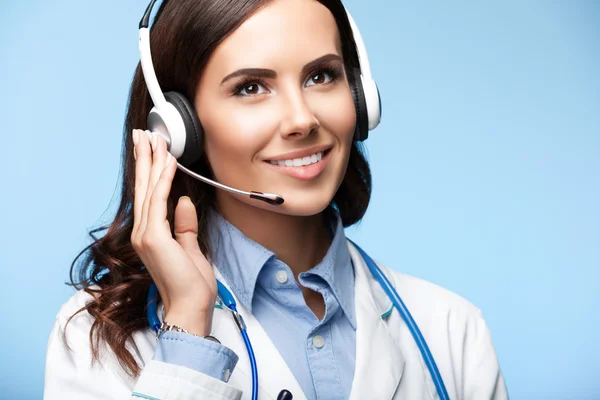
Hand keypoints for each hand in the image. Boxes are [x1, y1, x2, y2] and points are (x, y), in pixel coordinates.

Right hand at [130, 129, 215, 335]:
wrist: (190, 308)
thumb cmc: (191, 284)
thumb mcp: (190, 248)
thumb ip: (185, 225)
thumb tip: (183, 202)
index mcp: (150, 235)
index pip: (148, 196)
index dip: (148, 170)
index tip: (150, 149)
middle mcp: (143, 233)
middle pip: (143, 187)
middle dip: (144, 158)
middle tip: (143, 134)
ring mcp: (146, 235)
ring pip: (149, 190)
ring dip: (153, 162)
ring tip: (154, 139)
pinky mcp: (155, 238)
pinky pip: (159, 201)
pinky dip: (164, 180)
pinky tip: (168, 163)